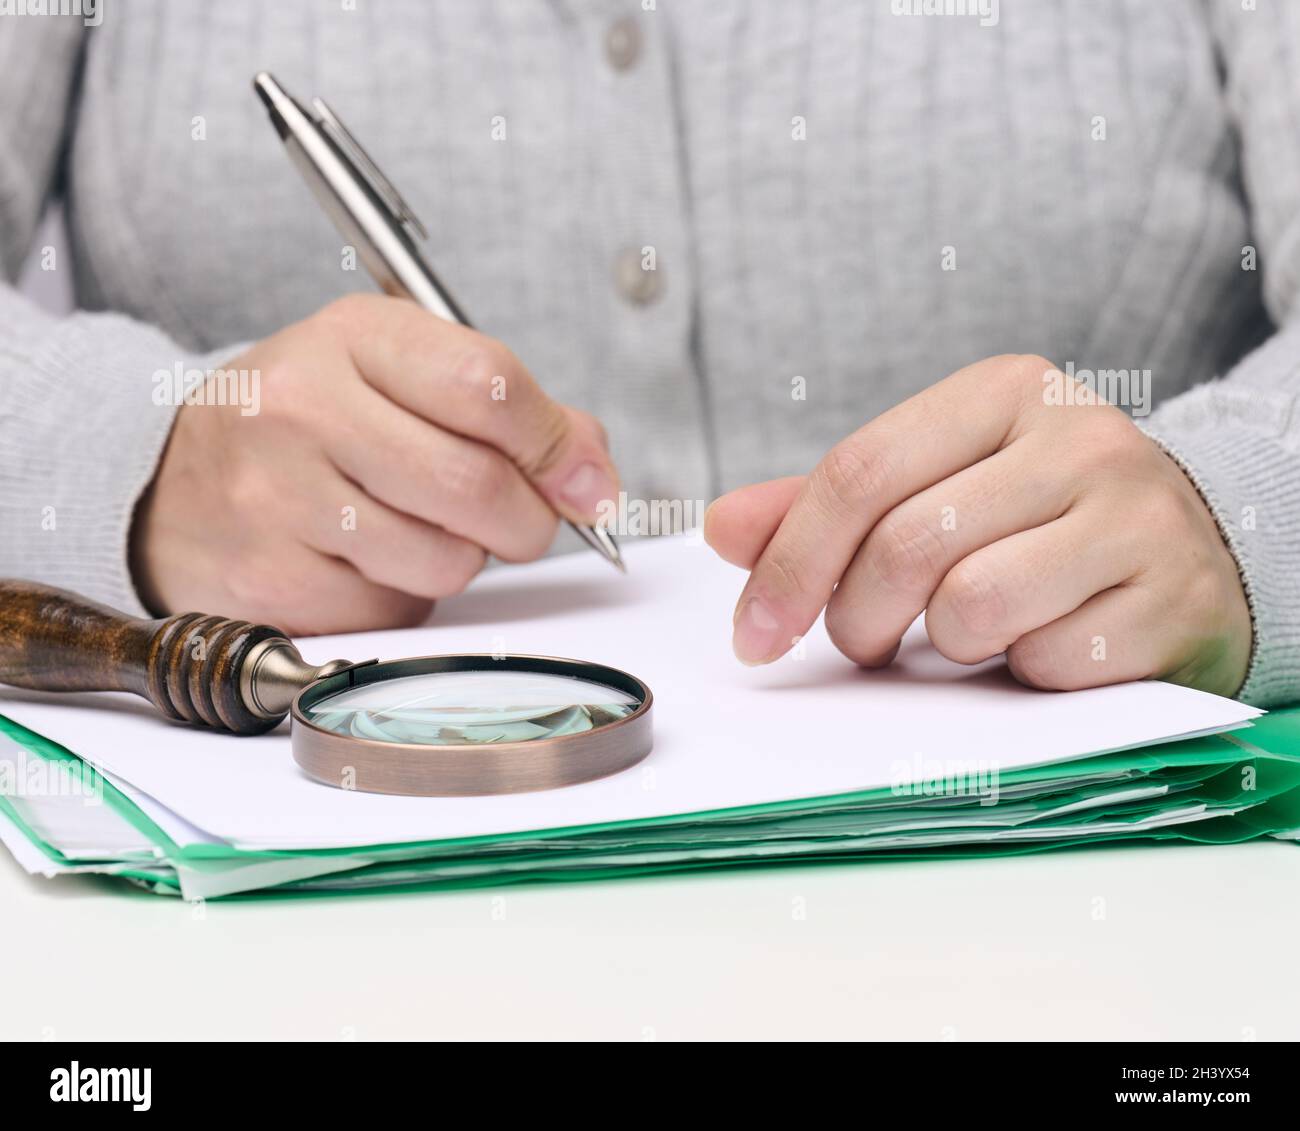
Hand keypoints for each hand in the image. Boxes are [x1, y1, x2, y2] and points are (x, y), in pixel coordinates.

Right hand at [132, 294, 616, 633]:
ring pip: (445, 559)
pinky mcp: (268, 576)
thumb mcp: (399, 374)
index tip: (586, 483)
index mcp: (354, 335)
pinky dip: (404, 594)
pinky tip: (363, 559)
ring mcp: (277, 494)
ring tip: (417, 528)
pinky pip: (395, 607)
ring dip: (461, 559)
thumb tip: (594, 477)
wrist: (174, 478)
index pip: (488, 384)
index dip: (558, 445)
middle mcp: (305, 405)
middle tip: (519, 523)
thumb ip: (509, 411)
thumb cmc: (311, 423)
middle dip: (528, 521)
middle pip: (476, 484)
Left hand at [704, 354, 1251, 696]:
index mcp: (1003, 392)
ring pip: (973, 606)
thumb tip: (721, 528)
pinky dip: (1020, 672)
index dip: (790, 563)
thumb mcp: (936, 484)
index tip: (755, 632)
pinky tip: (1042, 641)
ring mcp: (1135, 516)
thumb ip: (829, 505)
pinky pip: (1045, 660)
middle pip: (906, 546)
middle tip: (864, 642)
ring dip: (946, 645)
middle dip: (857, 618)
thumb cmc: (1036, 518)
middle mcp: (1077, 438)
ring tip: (967, 631)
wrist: (1194, 547)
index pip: (859, 472)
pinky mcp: (1171, 598)